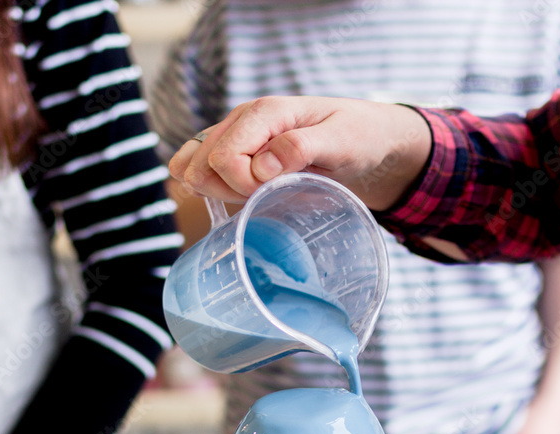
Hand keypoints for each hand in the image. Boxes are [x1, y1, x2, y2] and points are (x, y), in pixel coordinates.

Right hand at [168, 96, 431, 211]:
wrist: (365, 137)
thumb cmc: (357, 137)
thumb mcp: (341, 142)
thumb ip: (301, 148)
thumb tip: (262, 166)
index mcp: (266, 112)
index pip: (224, 155)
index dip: (242, 183)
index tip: (273, 189)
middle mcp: (243, 120)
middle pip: (201, 164)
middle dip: (228, 189)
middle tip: (265, 193)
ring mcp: (236, 135)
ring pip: (195, 169)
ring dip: (220, 191)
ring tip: (257, 192)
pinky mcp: (236, 151)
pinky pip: (201, 170)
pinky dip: (213, 188)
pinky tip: (239, 194)